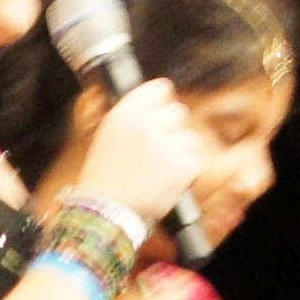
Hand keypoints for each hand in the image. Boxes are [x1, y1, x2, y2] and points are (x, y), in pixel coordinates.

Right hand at [72, 77, 212, 227]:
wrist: (105, 211)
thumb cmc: (105, 175)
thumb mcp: (109, 133)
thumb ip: (134, 115)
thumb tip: (158, 103)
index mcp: (126, 112)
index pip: (160, 88)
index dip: (160, 103)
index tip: (158, 115)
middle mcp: (146, 124)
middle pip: (177, 112)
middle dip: (171, 130)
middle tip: (157, 150)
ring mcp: (166, 145)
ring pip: (189, 138)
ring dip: (180, 152)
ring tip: (160, 169)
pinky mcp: (182, 167)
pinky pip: (195, 161)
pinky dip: (186, 172)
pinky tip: (167, 180)